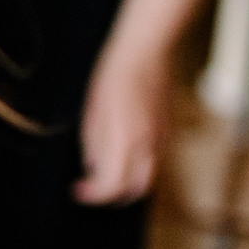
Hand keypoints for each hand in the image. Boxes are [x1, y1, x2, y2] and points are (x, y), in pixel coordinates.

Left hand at [76, 39, 174, 204]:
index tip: (78, 189)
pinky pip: (156, 160)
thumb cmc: (113, 78)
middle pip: (134, 189)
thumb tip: (93, 168)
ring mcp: (163, 139)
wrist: (145, 53)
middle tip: (92, 186)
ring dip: (127, 182)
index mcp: (125, 141)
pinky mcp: (169, 131)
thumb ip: (94, 147)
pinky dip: (139, 167)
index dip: (92, 194)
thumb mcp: (92, 116)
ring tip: (106, 170)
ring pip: (148, 177)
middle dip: (112, 195)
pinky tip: (123, 154)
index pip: (111, 186)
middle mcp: (148, 145)